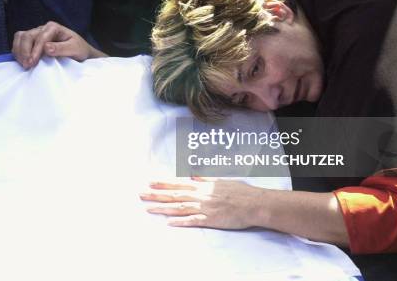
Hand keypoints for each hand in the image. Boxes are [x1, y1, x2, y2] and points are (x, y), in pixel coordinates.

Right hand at [12, 21, 104, 68]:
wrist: (79, 53)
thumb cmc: (79, 50)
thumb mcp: (75, 49)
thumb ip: (62, 48)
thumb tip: (46, 48)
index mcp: (54, 27)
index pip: (41, 37)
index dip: (35, 50)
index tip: (32, 63)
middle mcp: (43, 28)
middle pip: (27, 36)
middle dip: (25, 51)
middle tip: (27, 66)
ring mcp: (36, 33)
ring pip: (20, 37)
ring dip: (19, 51)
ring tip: (24, 65)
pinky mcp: (32, 41)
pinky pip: (19, 42)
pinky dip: (17, 51)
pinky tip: (22, 61)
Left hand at [140, 177, 261, 228]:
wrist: (255, 203)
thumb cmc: (241, 192)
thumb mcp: (221, 180)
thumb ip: (206, 178)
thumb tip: (192, 175)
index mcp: (204, 185)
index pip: (179, 183)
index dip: (163, 182)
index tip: (150, 181)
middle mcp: (202, 195)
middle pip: (175, 195)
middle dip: (156, 195)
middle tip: (140, 194)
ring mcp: (206, 207)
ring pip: (180, 207)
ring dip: (163, 208)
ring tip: (148, 209)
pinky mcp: (211, 219)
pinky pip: (193, 221)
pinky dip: (181, 221)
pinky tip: (169, 222)